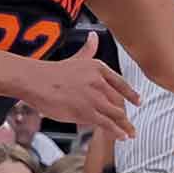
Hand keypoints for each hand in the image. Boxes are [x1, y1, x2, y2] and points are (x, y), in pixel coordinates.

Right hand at [22, 33, 139, 139]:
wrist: (35, 81)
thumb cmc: (50, 72)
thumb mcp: (75, 57)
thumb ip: (88, 49)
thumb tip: (94, 36)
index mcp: (99, 67)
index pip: (120, 83)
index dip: (131, 94)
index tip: (138, 101)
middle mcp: (100, 82)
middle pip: (119, 101)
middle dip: (126, 115)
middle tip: (131, 125)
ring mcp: (94, 97)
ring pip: (116, 114)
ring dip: (125, 126)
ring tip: (130, 133)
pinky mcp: (86, 111)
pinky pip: (106, 123)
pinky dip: (116, 131)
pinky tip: (121, 136)